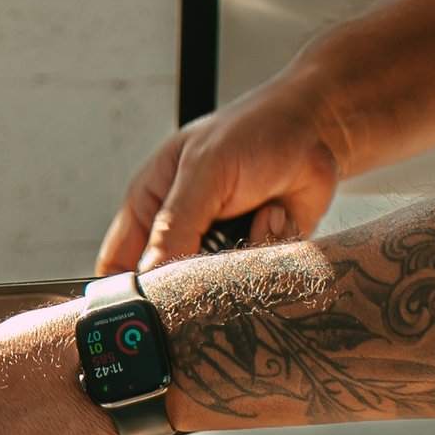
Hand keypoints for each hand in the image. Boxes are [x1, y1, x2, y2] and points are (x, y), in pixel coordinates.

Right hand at [97, 77, 344, 271]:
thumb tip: (150, 275)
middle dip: (198, 275)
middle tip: (221, 242)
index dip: (126, 292)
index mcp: (149, 206)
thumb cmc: (253, 131)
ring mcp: (219, 248)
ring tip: (258, 209)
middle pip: (171, 287)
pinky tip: (277, 212)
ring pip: (218, 288)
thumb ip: (175, 226)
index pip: (117, 265)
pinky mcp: (256, 257)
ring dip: (243, 254)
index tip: (147, 305)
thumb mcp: (205, 170)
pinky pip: (257, 279)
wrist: (316, 130)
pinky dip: (272, 246)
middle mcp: (180, 233)